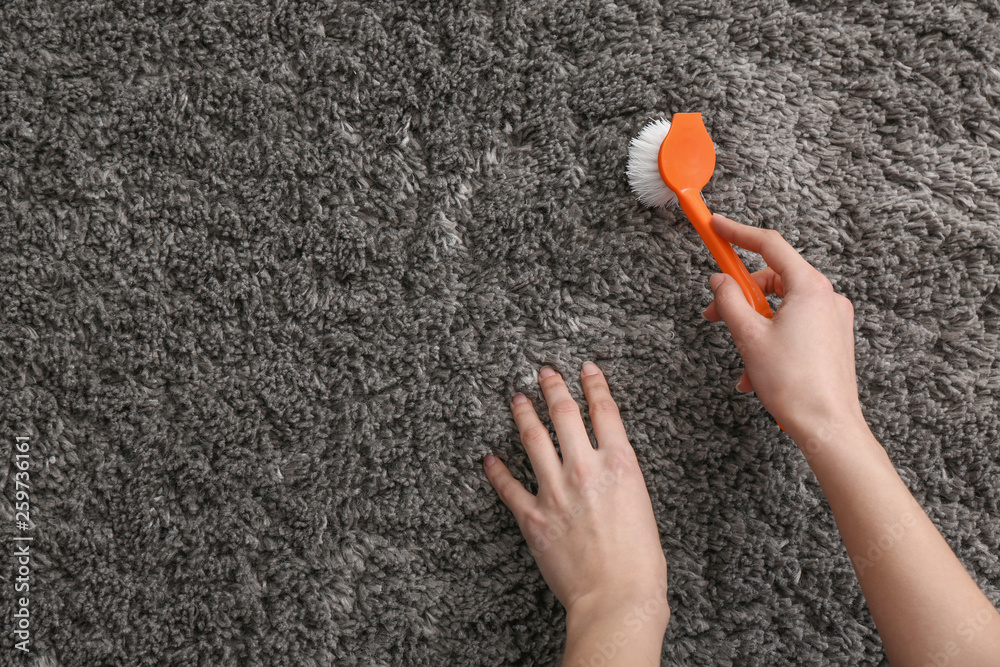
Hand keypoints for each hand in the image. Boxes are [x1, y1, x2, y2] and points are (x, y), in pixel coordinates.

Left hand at [483, 363, 667, 622]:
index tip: (586, 368)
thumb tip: (608, 472)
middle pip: (565, 414)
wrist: (618, 597)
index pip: (605, 411)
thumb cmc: (641, 563)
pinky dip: (496, 470)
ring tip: (516, 398)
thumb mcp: (643, 506)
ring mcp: (556, 490)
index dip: (594, 384)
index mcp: (621, 464)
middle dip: (553, 387)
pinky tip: (488, 458)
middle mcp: (586, 468)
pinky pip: (508, 486)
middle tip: (544, 371)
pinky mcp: (533, 516)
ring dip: (523, 413)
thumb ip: (621, 481)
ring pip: (534, 438)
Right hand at [701, 213, 864, 440]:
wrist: (827, 425)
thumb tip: (720, 281)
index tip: (717, 226)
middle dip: (741, 297)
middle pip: (774, 279)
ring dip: (754, 328)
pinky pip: (795, 328)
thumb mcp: (748, 336)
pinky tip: (756, 373)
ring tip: (741, 361)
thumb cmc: (793, 383)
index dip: (738, 233)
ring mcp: (833, 319)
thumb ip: (729, 301)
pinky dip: (772, 341)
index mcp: (810, 287)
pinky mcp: (834, 340)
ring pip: (781, 308)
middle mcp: (827, 297)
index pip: (769, 245)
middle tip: (713, 314)